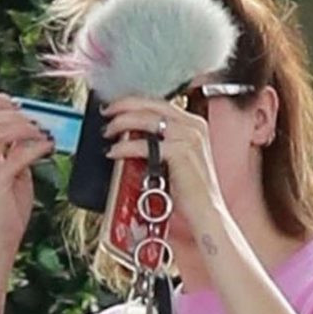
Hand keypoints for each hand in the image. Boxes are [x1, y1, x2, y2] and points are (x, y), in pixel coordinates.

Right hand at [0, 93, 54, 252]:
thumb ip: (16, 151)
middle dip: (17, 112)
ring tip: (44, 133)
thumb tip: (31, 130)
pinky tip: (48, 148)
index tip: (24, 105)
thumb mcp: (12, 173)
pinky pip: (17, 154)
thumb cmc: (7, 210)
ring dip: (26, 126)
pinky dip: (36, 147)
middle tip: (39, 120)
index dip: (1, 102)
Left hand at [101, 95, 224, 226]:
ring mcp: (188, 137)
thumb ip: (162, 143)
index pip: (160, 103)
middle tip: (106, 112)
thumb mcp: (178, 159)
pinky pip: (144, 144)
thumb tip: (134, 134)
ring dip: (122, 123)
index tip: (116, 107)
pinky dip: (125, 147)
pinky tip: (115, 152)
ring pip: (146, 119)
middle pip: (152, 105)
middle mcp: (193, 126)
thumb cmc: (192, 191)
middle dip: (124, 105)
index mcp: (194, 124)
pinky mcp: (180, 152)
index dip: (135, 102)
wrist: (206, 211)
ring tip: (108, 132)